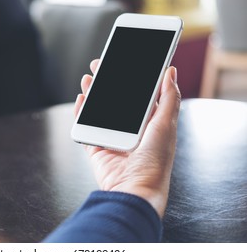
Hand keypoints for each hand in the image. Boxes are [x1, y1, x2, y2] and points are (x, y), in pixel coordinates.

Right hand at [74, 60, 180, 216]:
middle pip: (116, 99)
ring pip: (99, 110)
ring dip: (93, 93)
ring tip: (88, 79)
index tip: (123, 62)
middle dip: (107, 81)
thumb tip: (170, 71)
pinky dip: (80, 112)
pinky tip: (81, 100)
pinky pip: (86, 126)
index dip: (130, 77)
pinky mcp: (97, 147)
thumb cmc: (155, 161)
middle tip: (100, 65)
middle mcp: (130, 129)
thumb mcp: (165, 124)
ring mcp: (112, 137)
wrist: (135, 189)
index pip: (138, 94)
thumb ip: (169, 97)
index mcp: (149, 123)